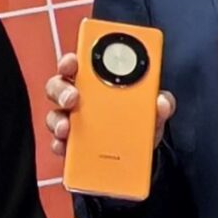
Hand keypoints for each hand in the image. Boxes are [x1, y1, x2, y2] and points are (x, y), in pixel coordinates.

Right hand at [45, 50, 175, 156]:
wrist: (140, 157)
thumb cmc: (140, 122)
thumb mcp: (153, 111)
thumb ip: (161, 104)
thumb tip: (162, 102)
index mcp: (97, 82)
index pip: (79, 64)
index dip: (72, 60)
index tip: (74, 61)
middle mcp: (80, 99)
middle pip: (59, 87)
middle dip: (62, 89)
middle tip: (72, 97)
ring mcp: (72, 122)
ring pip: (55, 116)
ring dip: (58, 120)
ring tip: (67, 128)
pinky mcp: (70, 146)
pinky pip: (59, 144)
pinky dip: (60, 145)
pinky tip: (65, 147)